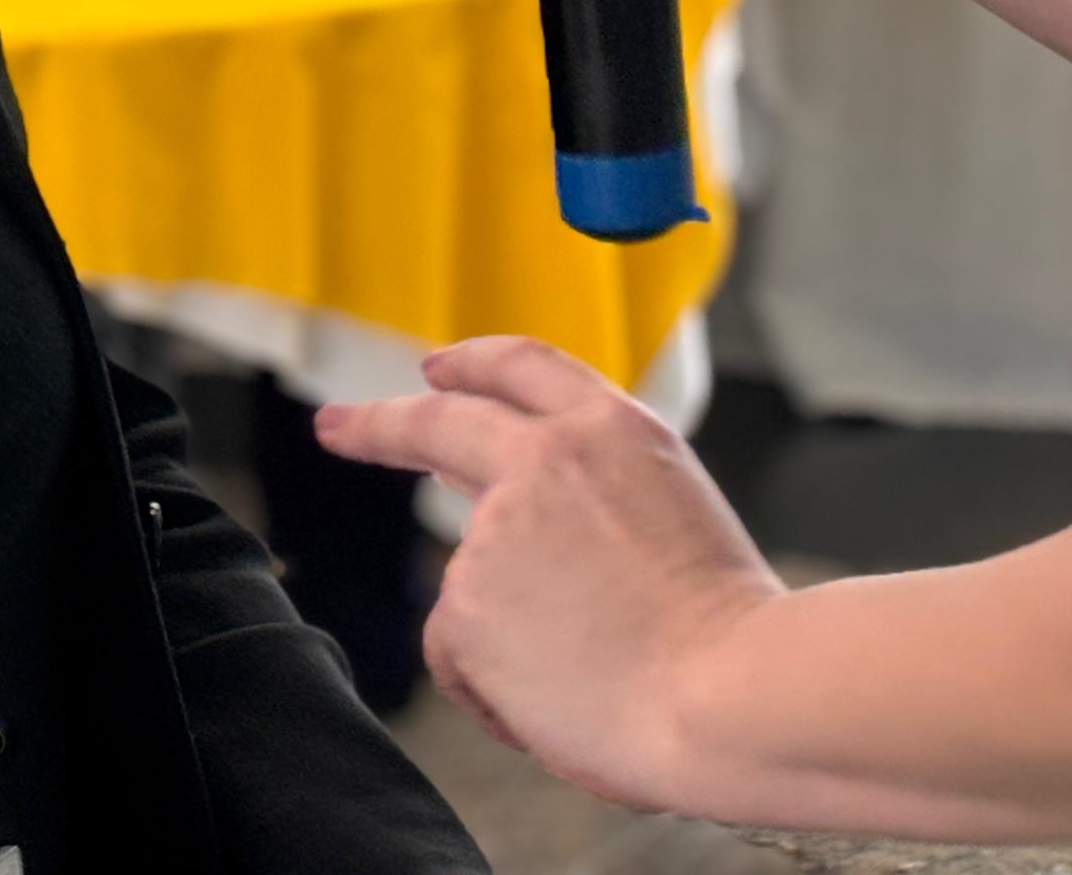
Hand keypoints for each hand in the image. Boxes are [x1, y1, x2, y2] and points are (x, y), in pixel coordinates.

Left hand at [317, 338, 785, 811]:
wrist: (734, 695)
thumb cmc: (733, 637)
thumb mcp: (674, 519)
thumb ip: (598, 498)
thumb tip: (520, 518)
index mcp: (616, 432)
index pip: (525, 367)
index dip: (474, 364)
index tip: (434, 369)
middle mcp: (546, 459)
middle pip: (439, 420)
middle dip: (379, 423)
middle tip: (338, 426)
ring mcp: (496, 527)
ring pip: (475, 591)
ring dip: (516, 642)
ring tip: (600, 679)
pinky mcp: (464, 601)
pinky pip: (463, 660)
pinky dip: (499, 694)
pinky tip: (562, 707)